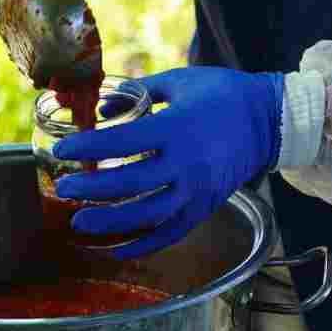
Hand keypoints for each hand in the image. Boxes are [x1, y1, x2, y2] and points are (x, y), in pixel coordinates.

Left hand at [53, 67, 284, 258]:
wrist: (269, 120)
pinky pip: (172, 233)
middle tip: (64, 188)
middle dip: (92, 188)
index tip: (61, 148)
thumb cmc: (221, 94)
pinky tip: (117, 248)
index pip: (122, 142)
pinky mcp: (206, 207)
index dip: (87, 147)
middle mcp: (187, 163)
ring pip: (148, 215)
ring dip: (111, 222)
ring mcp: (198, 190)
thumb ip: (136, 93)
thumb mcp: (178, 82)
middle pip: (130, 183)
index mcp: (177, 127)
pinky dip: (145, 244)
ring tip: (80, 222)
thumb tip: (100, 108)